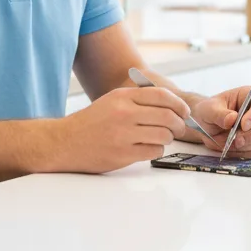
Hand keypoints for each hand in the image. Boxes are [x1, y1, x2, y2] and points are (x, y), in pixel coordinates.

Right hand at [48, 86, 190, 173]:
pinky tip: (148, 148)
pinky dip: (156, 150)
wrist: (65, 142)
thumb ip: (138, 99)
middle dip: (179, 124)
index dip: (179, 104)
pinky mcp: (123, 154)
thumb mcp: (112, 101)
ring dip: (167, 138)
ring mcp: (124, 135)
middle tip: (179, 128)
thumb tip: (171, 105)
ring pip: (163, 135)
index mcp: (122, 96)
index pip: (162, 96)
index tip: (184, 112)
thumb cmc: (92, 122)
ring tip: (160, 138)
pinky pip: (154, 151)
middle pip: (167, 116)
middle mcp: (124, 113)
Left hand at [191, 87, 250, 159]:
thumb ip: (219, 114)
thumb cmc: (209, 111)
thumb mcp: (208, 109)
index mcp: (250, 97)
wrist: (204, 126)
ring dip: (247, 145)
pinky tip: (231, 147)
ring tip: (230, 143)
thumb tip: (232, 119)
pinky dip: (243, 153)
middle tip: (236, 140)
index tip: (244, 125)